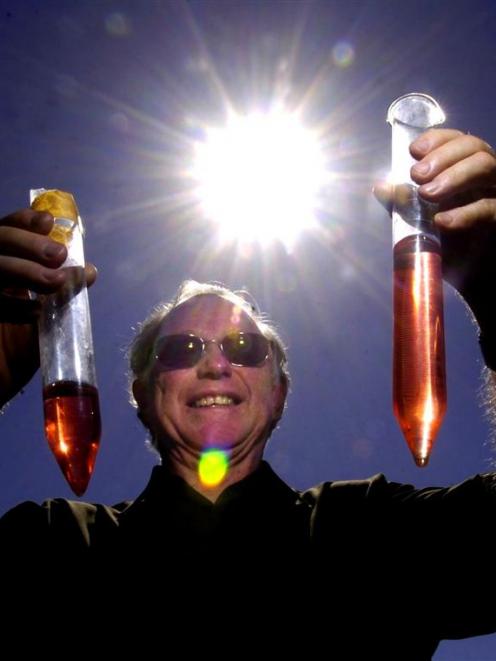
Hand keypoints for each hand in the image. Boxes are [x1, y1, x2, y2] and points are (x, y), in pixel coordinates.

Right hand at [0, 209, 96, 405]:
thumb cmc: (15, 352)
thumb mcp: (43, 320)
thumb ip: (61, 295)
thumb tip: (89, 271)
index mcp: (0, 268)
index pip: (6, 230)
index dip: (24, 222)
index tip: (50, 224)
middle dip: (28, 243)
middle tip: (59, 256)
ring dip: (25, 270)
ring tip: (55, 283)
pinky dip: (11, 305)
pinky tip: (34, 314)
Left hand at [374, 129, 495, 329]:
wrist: (472, 280)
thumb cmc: (447, 246)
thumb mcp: (418, 225)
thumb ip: (402, 207)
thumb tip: (381, 186)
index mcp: (463, 170)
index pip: (455, 140)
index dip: (436, 140)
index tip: (413, 151)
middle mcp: (484, 177)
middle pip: (473, 147)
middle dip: (442, 156)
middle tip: (417, 175)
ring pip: (486, 166)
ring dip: (454, 176)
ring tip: (428, 194)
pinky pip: (490, 207)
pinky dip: (465, 213)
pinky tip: (442, 222)